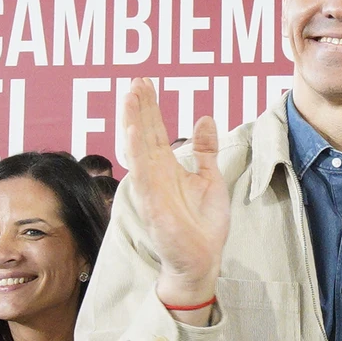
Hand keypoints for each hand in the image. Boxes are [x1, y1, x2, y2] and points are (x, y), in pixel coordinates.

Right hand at [122, 79, 228, 322]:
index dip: (149, 107)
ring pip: (138, 148)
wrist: (202, 260)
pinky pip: (142, 174)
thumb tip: (205, 118)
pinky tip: (132, 132)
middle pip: (143, 133)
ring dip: (133, 121)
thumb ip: (205, 150)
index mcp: (167, 168)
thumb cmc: (203, 224)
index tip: (144, 83)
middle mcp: (155, 174)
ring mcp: (151, 188)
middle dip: (139, 107)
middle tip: (135, 80)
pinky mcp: (153, 204)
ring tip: (131, 94)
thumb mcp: (210, 178)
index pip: (155, 131)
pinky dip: (136, 153)